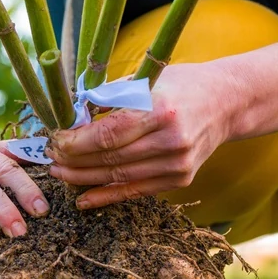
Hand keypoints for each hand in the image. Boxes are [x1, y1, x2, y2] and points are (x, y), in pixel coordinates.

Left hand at [46, 62, 236, 208]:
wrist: (227, 103)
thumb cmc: (181, 85)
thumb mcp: (147, 80)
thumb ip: (109, 98)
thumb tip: (70, 115)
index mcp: (162, 110)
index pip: (110, 133)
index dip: (77, 141)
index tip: (55, 140)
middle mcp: (172, 141)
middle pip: (111, 158)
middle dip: (74, 160)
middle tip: (50, 158)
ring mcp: (179, 164)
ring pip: (120, 177)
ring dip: (84, 178)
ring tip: (60, 173)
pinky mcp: (181, 179)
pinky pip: (136, 191)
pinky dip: (107, 195)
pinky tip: (84, 198)